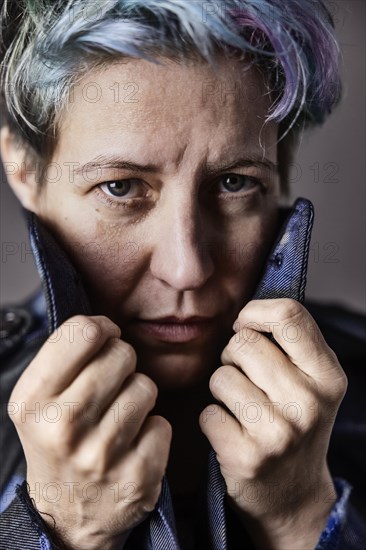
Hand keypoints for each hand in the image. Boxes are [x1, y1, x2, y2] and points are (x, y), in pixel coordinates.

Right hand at [9, 315, 171, 549]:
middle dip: (122, 361)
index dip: (101, 328)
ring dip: (138, 396)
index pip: (82, 332)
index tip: (105, 338)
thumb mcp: (38, 402)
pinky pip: (162, 423)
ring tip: (120, 416)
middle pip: (121, 354)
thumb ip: (63, 359)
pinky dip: (152, 429)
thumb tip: (102, 325)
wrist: (67, 515)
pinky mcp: (137, 476)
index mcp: (33, 401)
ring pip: (145, 386)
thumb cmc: (57, 444)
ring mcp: (102, 454)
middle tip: (111, 383)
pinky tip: (133, 444)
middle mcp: (63, 426)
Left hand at [199, 299, 346, 548]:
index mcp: (328, 376)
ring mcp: (279, 432)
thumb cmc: (295, 424)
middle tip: (246, 380)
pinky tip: (233, 434)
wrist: (294, 496)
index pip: (289, 315)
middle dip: (233, 356)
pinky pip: (207, 412)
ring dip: (222, 390)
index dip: (255, 312)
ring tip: (242, 409)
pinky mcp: (247, 456)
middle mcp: (309, 402)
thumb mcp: (312, 382)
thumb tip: (245, 314)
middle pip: (242, 342)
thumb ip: (290, 344)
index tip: (245, 325)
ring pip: (220, 376)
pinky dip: (213, 420)